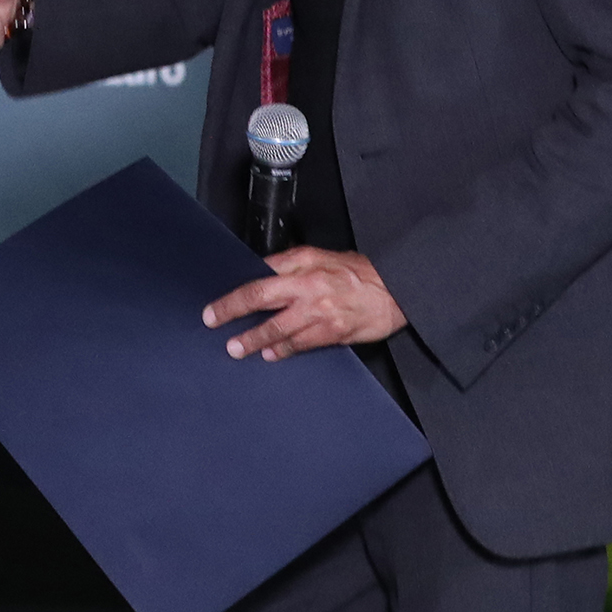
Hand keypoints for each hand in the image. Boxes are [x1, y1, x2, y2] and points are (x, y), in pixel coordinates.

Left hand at [204, 247, 407, 360]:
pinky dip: (283, 351)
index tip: (215, 309)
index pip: (259, 281)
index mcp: (304, 267)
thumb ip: (290, 263)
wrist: (396, 289)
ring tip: (238, 349)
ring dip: (254, 340)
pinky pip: (301, 345)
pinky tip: (270, 355)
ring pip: (279, 330)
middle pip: (262, 302)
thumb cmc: (359, 272)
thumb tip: (261, 272)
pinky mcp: (333, 333)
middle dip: (234, 316)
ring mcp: (321, 313)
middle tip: (215, 326)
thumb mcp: (321, 256)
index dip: (234, 297)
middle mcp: (309, 288)